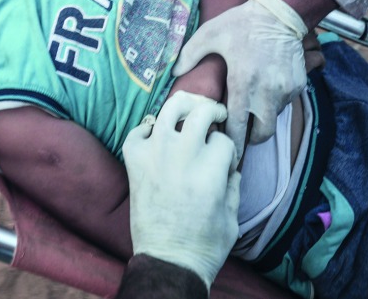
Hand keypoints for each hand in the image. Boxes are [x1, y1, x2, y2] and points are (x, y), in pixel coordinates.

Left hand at [122, 92, 239, 290]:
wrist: (168, 260)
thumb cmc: (205, 244)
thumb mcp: (233, 216)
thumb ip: (234, 184)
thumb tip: (231, 165)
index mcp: (210, 170)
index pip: (224, 138)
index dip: (228, 147)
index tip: (226, 157)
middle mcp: (182, 155)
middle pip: (201, 111)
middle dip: (213, 112)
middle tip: (215, 116)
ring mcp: (154, 154)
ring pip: (170, 108)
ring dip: (184, 107)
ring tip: (189, 113)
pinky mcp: (134, 160)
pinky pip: (140, 129)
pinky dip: (149, 129)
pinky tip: (158, 138)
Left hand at [172, 0, 306, 158]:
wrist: (279, 13)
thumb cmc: (241, 23)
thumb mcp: (210, 33)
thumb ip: (190, 54)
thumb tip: (174, 72)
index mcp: (242, 82)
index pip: (238, 127)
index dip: (232, 143)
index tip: (227, 152)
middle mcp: (266, 91)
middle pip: (261, 134)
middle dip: (251, 138)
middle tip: (241, 133)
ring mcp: (284, 90)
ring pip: (273, 119)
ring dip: (262, 119)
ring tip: (252, 109)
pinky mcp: (297, 85)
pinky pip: (284, 103)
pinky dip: (275, 103)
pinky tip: (266, 89)